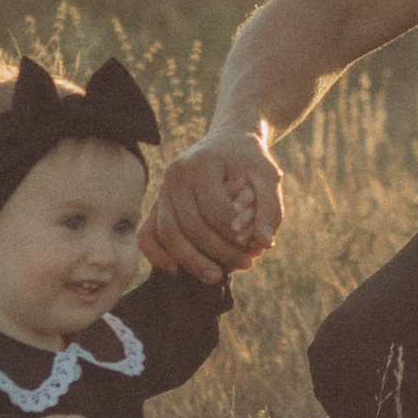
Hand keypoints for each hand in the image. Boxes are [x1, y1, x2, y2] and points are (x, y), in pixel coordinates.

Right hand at [148, 128, 282, 283]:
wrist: (229, 141)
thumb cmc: (249, 161)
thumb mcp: (268, 178)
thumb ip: (270, 209)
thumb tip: (265, 243)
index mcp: (201, 163)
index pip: (216, 210)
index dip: (236, 235)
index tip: (256, 247)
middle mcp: (175, 175)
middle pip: (191, 225)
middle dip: (219, 251)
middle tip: (245, 264)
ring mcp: (162, 189)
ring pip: (169, 233)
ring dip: (192, 261)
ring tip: (217, 276)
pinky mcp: (158, 203)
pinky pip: (148, 234)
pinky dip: (158, 255)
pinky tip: (177, 271)